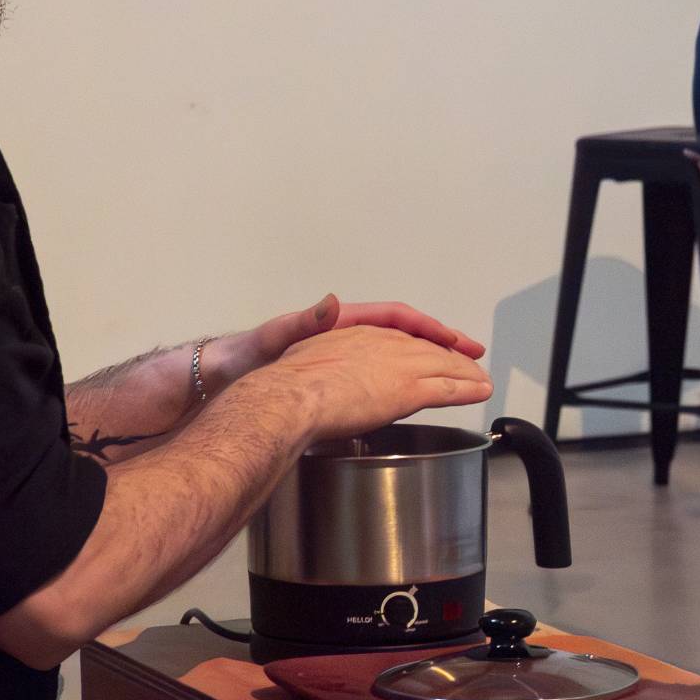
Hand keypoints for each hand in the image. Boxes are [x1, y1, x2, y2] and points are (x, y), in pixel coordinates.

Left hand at [229, 293, 484, 380]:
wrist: (224, 380)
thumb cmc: (247, 356)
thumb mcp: (275, 336)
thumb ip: (305, 321)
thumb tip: (331, 303)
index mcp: (342, 323)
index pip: (398, 317)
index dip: (430, 328)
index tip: (456, 340)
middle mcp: (349, 337)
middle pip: (407, 337)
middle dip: (443, 347)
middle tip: (475, 359)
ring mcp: (346, 358)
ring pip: (399, 357)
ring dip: (431, 365)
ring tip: (462, 378)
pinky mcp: (339, 379)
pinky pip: (384, 377)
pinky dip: (409, 384)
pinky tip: (423, 396)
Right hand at [256, 325, 493, 441]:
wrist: (292, 395)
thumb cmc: (290, 384)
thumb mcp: (308, 355)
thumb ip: (330, 356)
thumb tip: (333, 363)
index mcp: (361, 332)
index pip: (403, 333)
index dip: (424, 339)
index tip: (437, 344)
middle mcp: (385, 342)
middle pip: (429, 346)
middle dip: (453, 354)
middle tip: (472, 361)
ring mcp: (399, 364)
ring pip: (444, 364)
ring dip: (467, 372)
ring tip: (482, 380)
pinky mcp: (408, 390)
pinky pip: (447, 388)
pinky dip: (467, 389)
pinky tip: (481, 391)